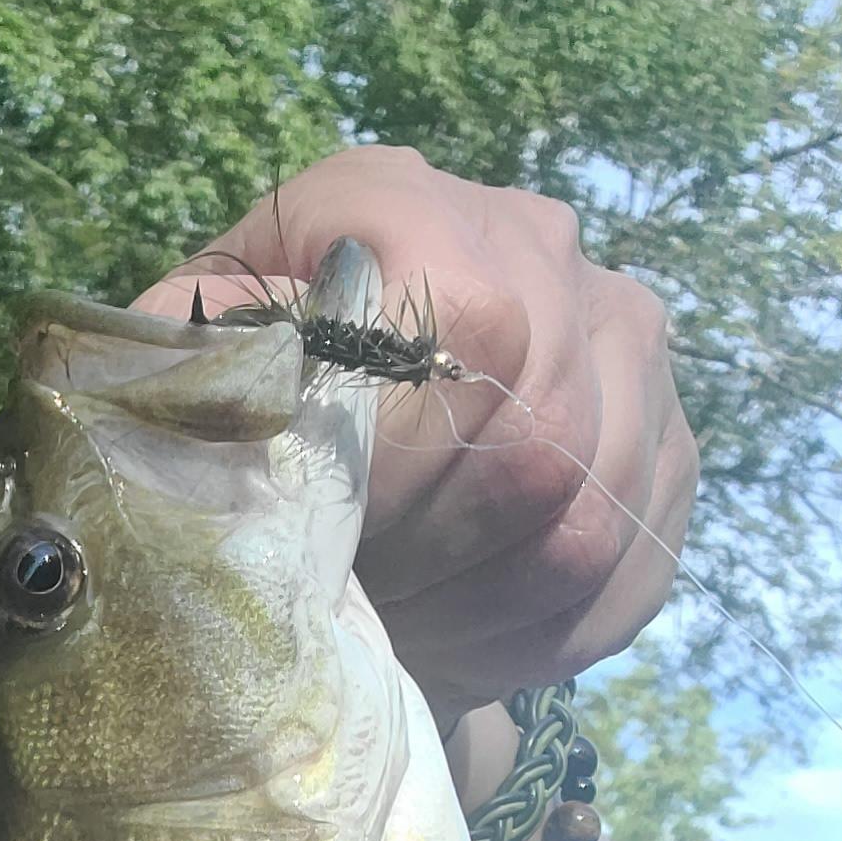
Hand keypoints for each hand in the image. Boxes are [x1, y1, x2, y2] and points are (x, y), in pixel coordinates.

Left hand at [139, 146, 698, 720]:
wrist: (310, 498)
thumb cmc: (222, 446)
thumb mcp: (174, 403)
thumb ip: (202, 382)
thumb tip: (267, 388)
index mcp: (392, 204)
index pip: (471, 320)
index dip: (405, 459)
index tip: (331, 539)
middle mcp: (533, 239)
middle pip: (543, 429)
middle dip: (436, 551)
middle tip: (361, 599)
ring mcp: (621, 336)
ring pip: (594, 514)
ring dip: (482, 606)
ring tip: (402, 622)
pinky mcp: (667, 440)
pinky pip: (633, 568)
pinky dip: (538, 636)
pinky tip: (462, 632)